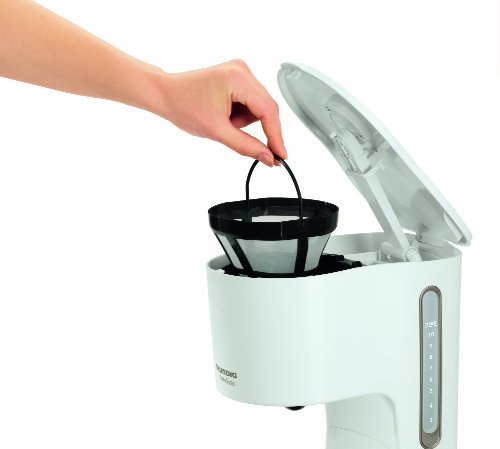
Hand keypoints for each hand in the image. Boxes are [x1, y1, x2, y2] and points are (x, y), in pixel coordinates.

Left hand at [154, 60, 286, 166]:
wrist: (165, 94)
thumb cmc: (183, 106)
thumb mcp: (217, 131)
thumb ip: (246, 146)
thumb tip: (268, 157)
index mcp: (238, 78)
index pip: (268, 111)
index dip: (276, 136)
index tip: (282, 155)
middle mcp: (242, 70)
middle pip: (266, 108)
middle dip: (257, 128)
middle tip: (251, 146)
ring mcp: (241, 71)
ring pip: (259, 107)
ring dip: (245, 121)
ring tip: (223, 122)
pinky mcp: (237, 76)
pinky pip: (251, 102)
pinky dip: (242, 114)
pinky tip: (225, 114)